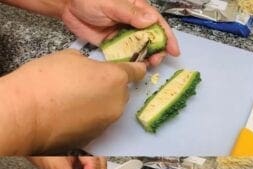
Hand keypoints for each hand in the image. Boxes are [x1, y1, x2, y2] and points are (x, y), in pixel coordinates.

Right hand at [0, 49, 145, 154]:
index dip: (136, 69)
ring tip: (77, 101)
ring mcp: (108, 122)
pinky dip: (92, 117)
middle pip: (121, 93)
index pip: (135, 72)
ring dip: (101, 103)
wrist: (28, 114)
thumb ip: (92, 65)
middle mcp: (117, 103)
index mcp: (115, 78)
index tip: (138, 69)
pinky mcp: (96, 136)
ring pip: (110, 108)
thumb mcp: (71, 58)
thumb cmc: (47, 80)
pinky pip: (100, 122)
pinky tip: (73, 113)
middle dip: (111, 88)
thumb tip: (94, 71)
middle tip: (89, 84)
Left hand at [61, 0, 179, 65]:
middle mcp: (133, 23)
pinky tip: (135, 67)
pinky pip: (125, 54)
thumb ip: (130, 13)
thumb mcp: (111, 3)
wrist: (68, 6)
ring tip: (148, 66)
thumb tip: (151, 21)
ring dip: (146, 58)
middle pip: (151, 38)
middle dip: (157, 50)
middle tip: (157, 61)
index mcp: (136, 9)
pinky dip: (131, 61)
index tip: (174, 50)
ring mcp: (123, 35)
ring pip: (140, 48)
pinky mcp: (113, 44)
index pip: (156, 23)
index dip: (167, 37)